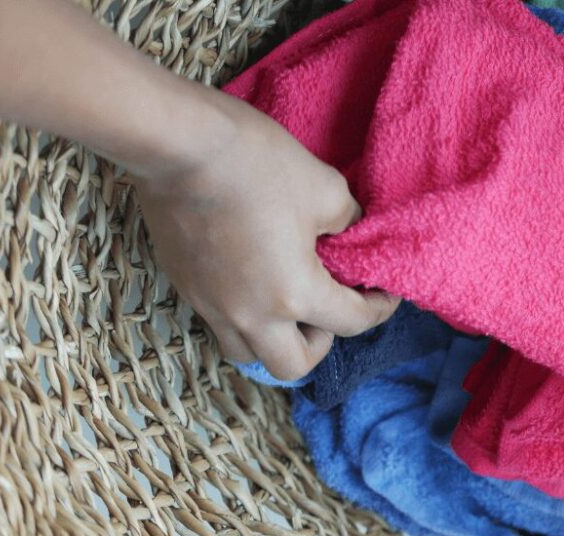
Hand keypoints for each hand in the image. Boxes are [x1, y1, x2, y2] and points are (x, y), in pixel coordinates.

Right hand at [135, 89, 399, 380]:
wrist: (179, 143)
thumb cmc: (258, 164)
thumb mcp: (326, 189)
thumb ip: (347, 222)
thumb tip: (346, 234)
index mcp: (294, 295)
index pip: (351, 323)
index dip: (379, 309)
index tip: (384, 294)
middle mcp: (249, 315)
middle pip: (292, 365)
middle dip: (320, 343)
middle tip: (328, 307)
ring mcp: (210, 304)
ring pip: (246, 352)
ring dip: (274, 339)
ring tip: (285, 303)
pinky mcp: (184, 285)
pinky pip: (218, 321)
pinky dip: (242, 315)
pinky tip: (251, 280)